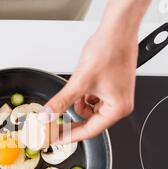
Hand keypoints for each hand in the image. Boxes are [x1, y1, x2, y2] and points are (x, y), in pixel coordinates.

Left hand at [45, 27, 137, 142]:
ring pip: (89, 109)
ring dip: (77, 103)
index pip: (90, 131)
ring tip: (75, 89)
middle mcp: (119, 104)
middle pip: (90, 121)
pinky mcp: (111, 86)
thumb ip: (61, 102)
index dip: (70, 136)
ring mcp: (116, 95)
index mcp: (117, 108)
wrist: (117, 29)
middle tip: (52, 123)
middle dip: (71, 119)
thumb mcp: (79, 81)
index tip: (55, 139)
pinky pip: (92, 98)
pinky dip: (83, 94)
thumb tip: (47, 115)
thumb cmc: (109, 51)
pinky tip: (80, 84)